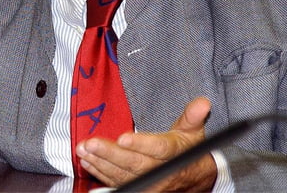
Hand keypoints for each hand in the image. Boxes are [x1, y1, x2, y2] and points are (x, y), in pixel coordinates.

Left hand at [75, 97, 216, 191]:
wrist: (192, 179)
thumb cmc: (187, 150)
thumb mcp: (193, 131)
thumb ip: (193, 116)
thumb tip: (203, 102)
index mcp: (174, 153)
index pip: (158, 149)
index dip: (140, 144)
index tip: (123, 137)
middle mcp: (159, 171)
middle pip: (134, 163)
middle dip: (110, 154)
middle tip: (90, 143)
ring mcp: (147, 182)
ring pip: (122, 175)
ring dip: (100, 163)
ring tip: (83, 150)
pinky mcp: (136, 188)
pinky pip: (116, 182)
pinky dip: (99, 172)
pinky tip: (87, 161)